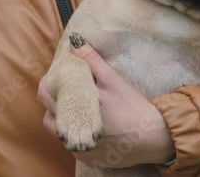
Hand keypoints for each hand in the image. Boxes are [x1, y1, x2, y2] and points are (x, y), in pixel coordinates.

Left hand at [37, 39, 174, 168]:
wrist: (153, 137)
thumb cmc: (133, 106)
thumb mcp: (112, 79)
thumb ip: (91, 60)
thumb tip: (74, 41)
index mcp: (76, 108)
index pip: (46, 96)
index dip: (48, 86)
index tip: (55, 80)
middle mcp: (74, 131)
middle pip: (49, 116)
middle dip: (54, 103)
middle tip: (66, 94)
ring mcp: (80, 147)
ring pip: (57, 133)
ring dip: (61, 121)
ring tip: (75, 111)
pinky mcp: (89, 159)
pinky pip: (71, 147)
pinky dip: (75, 136)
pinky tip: (87, 127)